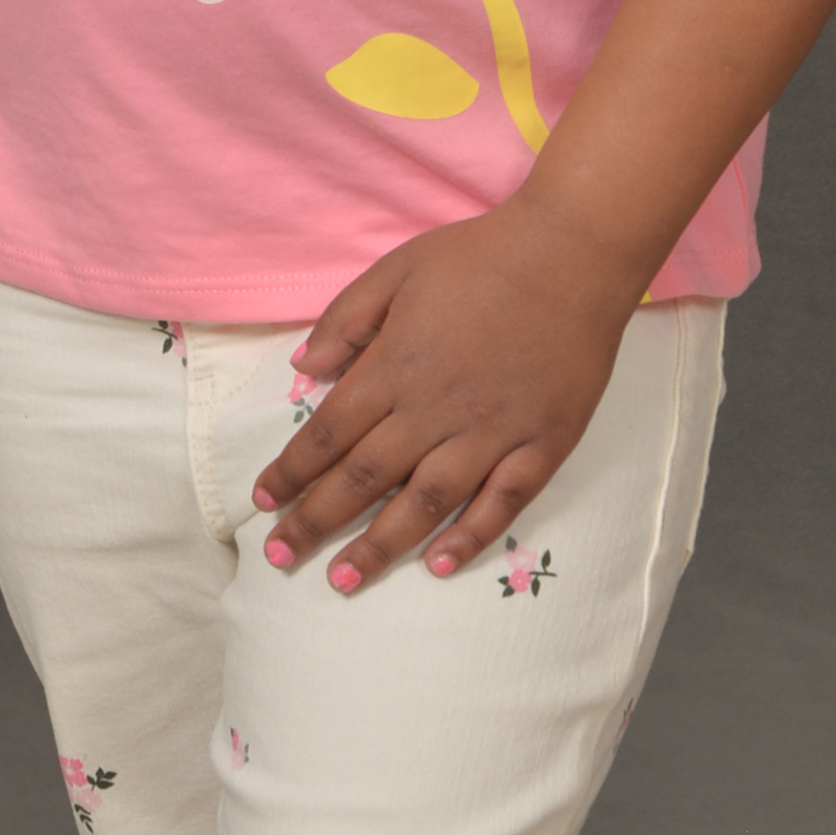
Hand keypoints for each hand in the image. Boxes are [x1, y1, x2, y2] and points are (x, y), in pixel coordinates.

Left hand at [249, 197, 644, 590]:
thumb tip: (303, 369)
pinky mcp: (542, 444)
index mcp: (395, 365)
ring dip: (380, 546)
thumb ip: (346, 319)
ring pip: (425, 503)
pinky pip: (501, 503)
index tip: (262, 501)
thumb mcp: (397, 268)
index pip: (328, 433)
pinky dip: (469, 538)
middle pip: (364, 478)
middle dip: (316, 522)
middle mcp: (436, 408)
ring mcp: (492, 431)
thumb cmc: (480, 255)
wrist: (573, 252)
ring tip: (343, 581)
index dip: (291, 472)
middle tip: (280, 558)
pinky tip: (438, 566)